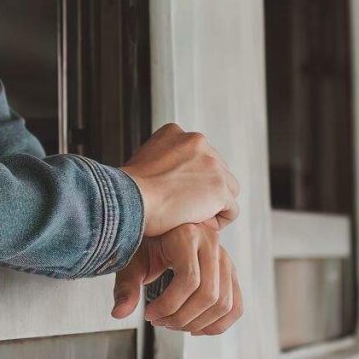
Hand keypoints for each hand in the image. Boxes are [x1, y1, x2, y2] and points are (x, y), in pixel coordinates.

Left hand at [112, 221, 241, 334]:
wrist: (160, 224)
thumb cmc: (145, 242)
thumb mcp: (132, 260)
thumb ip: (126, 287)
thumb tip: (119, 313)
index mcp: (188, 235)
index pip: (189, 280)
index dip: (169, 305)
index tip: (149, 314)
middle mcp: (211, 244)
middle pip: (209, 295)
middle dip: (182, 317)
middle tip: (160, 322)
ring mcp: (224, 258)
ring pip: (224, 303)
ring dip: (198, 324)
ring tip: (174, 324)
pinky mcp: (229, 272)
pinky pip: (235, 306)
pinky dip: (218, 324)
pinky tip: (196, 329)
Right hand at [123, 122, 239, 235]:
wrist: (128, 201)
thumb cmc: (127, 192)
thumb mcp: (141, 162)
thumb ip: (162, 162)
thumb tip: (168, 178)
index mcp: (175, 132)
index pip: (198, 156)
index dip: (190, 180)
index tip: (175, 195)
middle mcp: (197, 141)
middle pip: (216, 171)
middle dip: (204, 191)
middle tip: (184, 210)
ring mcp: (211, 164)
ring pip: (228, 189)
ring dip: (213, 205)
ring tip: (192, 219)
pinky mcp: (219, 188)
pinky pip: (231, 210)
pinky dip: (218, 222)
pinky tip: (199, 226)